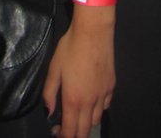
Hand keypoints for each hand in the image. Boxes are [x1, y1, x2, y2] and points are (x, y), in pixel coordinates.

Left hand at [43, 19, 114, 137]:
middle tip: (66, 128)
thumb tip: (48, 113)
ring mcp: (103, 95)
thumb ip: (49, 93)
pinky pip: (105, 106)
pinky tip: (92, 101)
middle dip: (75, 134)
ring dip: (86, 123)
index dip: (63, 136)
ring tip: (78, 115)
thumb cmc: (70, 48)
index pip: (70, 131)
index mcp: (73, 100)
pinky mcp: (111, 86)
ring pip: (96, 120)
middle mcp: (90, 102)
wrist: (93, 32)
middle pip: (84, 131)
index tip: (57, 131)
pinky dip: (98, 110)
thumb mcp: (54, 68)